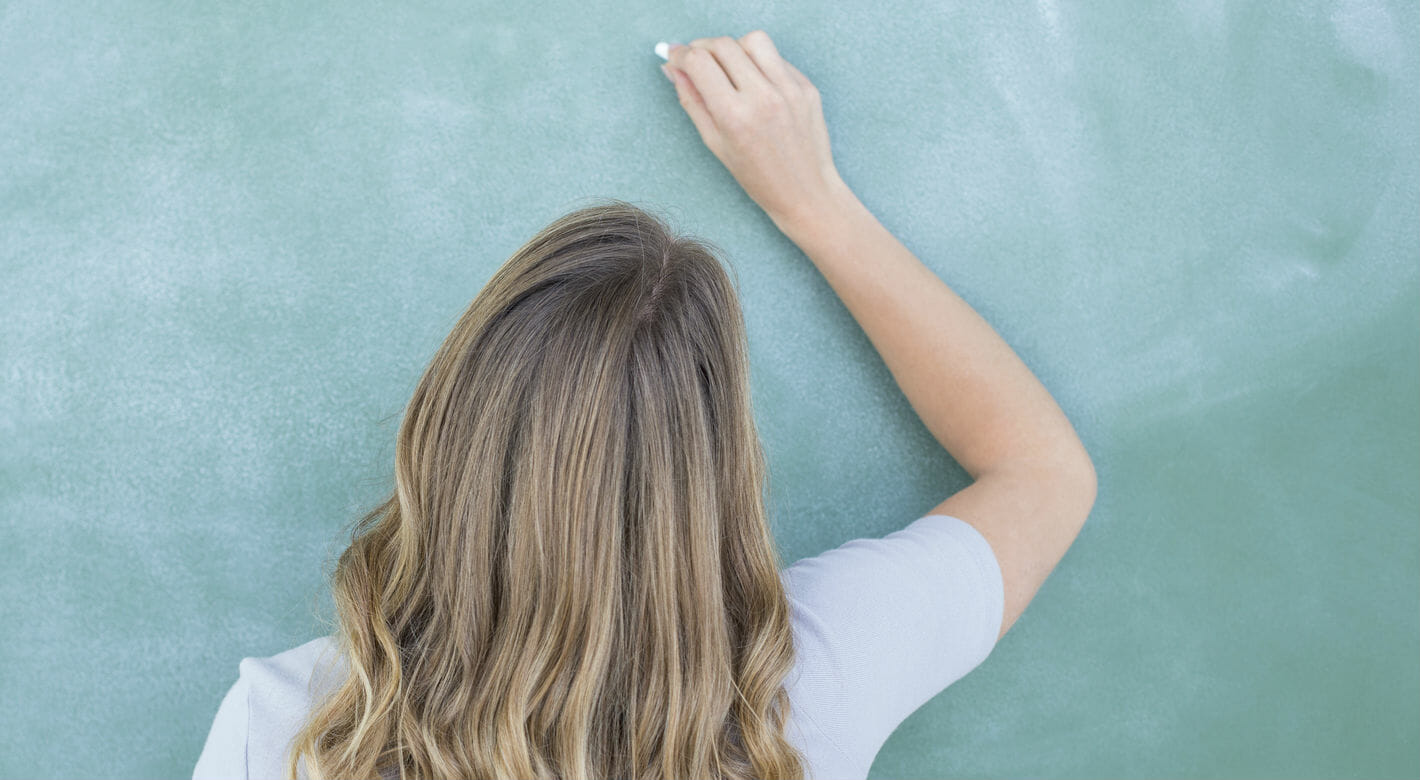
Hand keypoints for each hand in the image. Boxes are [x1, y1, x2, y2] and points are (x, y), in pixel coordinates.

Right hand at [662, 31, 848, 229]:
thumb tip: (672, 67)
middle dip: (703, 47)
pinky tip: (756, 84)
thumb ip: (691, 100)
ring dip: (735, 48)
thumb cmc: (757, 175)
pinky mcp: (807, 87)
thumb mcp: (715, 143)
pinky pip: (778, 58)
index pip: (699, 62)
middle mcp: (763, 97)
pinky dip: (760, 64)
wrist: (805, 191)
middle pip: (723, 45)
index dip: (680, 54)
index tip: (674, 56)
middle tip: (697, 60)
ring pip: (753, 40)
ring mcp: (789, 89)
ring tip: (730, 68)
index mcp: (734, 116)